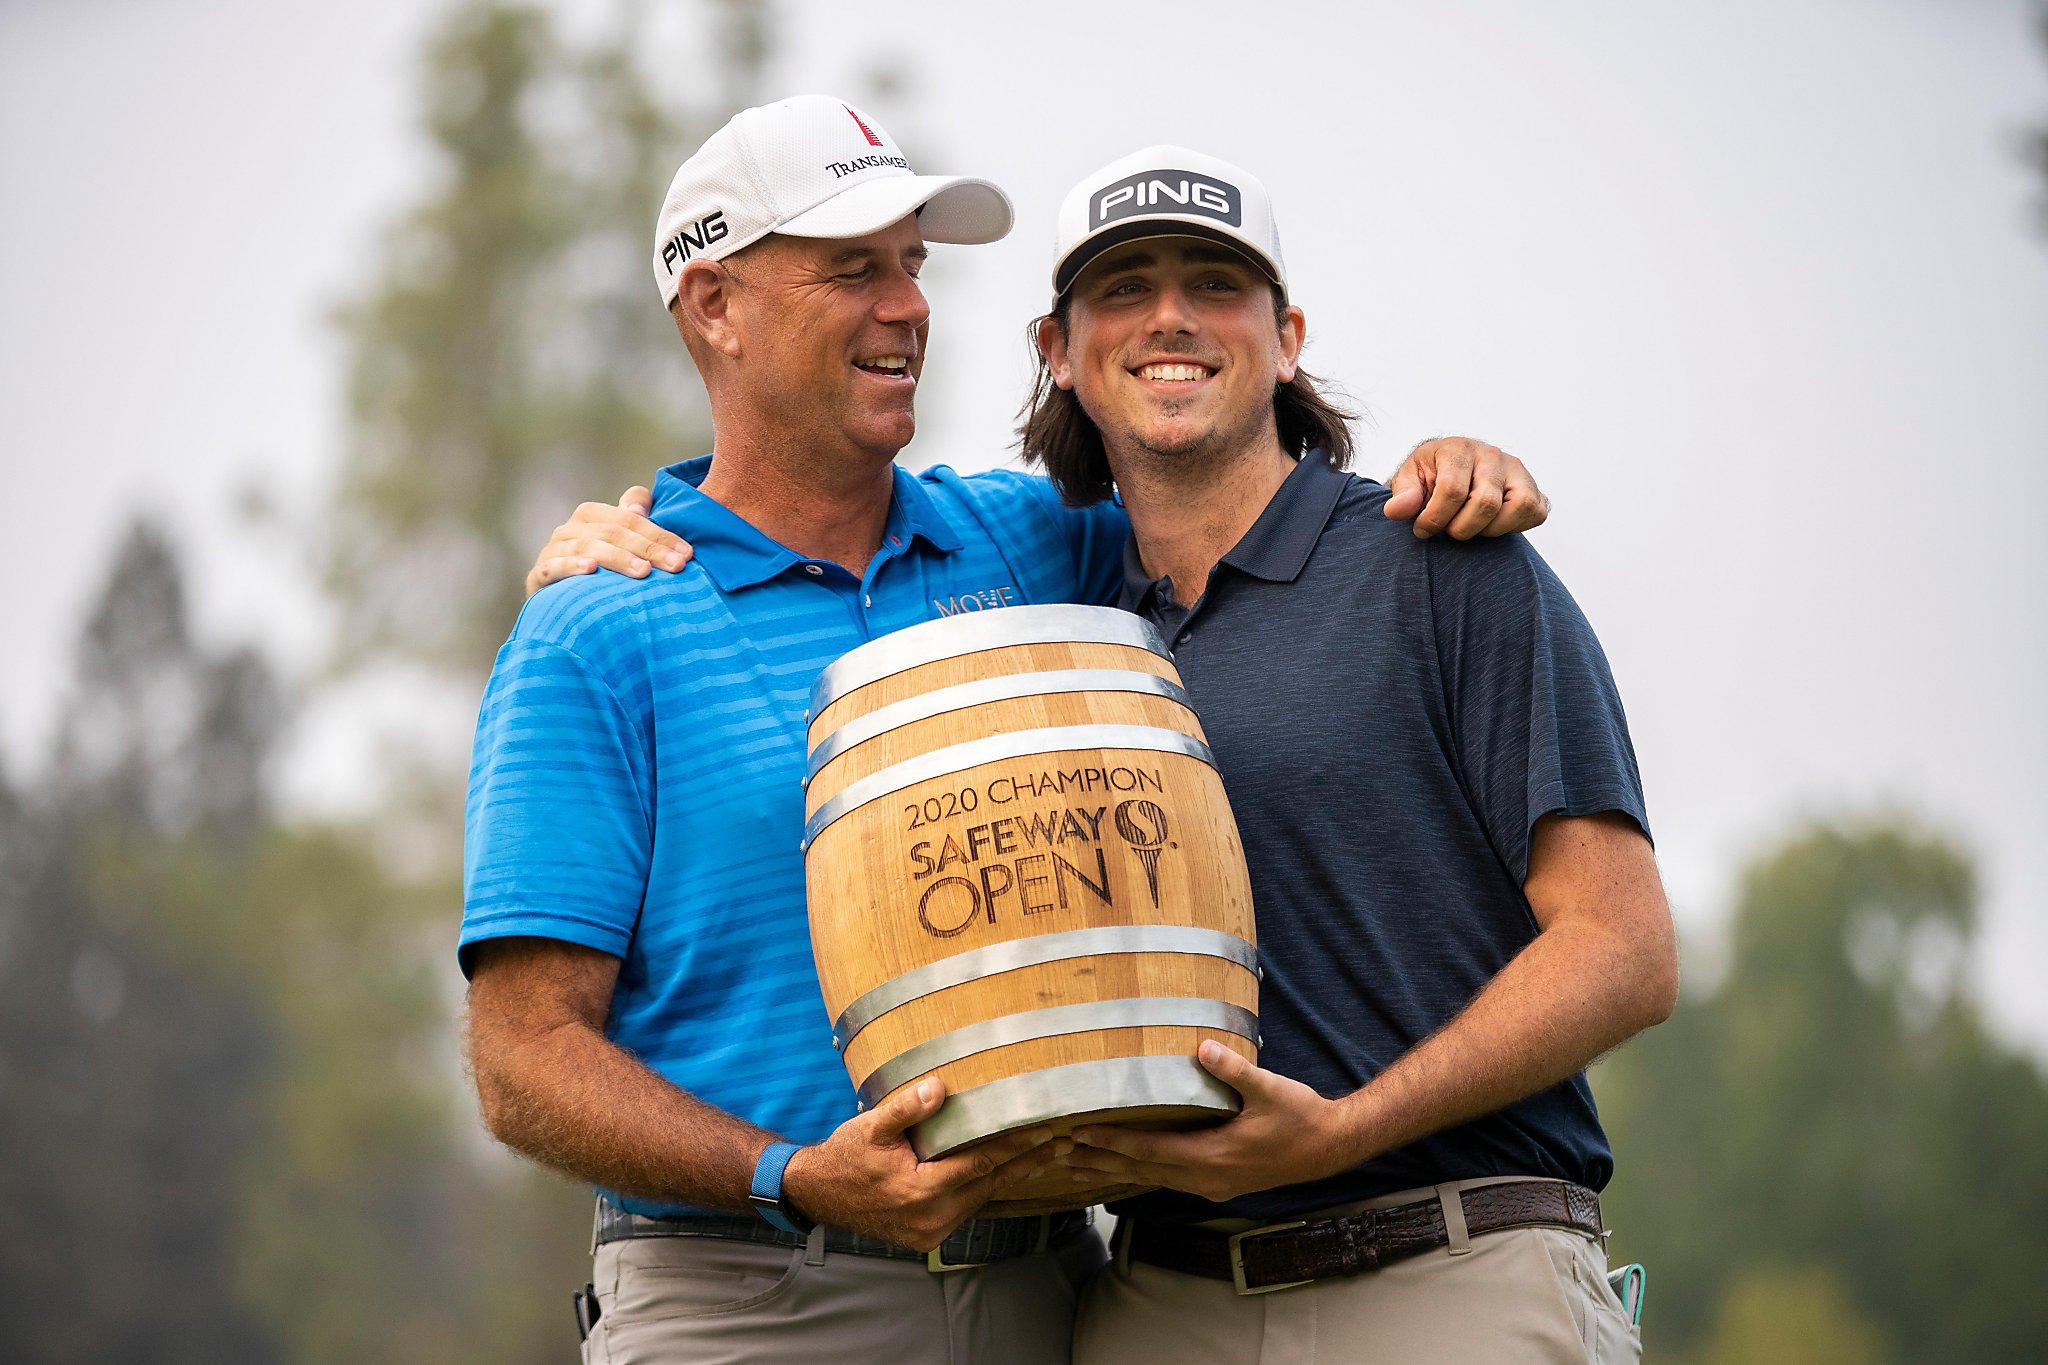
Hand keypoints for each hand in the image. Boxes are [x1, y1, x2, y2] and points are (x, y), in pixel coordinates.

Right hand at [525, 487, 694, 597]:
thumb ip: (633, 520)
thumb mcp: (619, 544)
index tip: (687, 554)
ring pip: (587, 547)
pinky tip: (590, 569)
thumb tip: (643, 503)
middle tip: (676, 565)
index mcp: (591, 515)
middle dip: (648, 548)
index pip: (629, 518)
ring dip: (617, 557)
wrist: (560, 605)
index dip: (660, 533)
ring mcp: (553, 551)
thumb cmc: (599, 571)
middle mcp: (570, 529)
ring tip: (643, 570)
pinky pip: (554, 567)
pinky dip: (571, 566)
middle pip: (613, 532)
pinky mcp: (539, 575)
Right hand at [780, 1079, 1059, 1250]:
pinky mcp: (927, 1236)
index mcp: (919, 1191)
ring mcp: (929, 1232)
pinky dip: (986, 1189)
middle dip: (1025, 1163)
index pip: (979, 1164)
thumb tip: (939, 1088)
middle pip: (989, 1185)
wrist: (819, 1194)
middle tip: (1063, 1144)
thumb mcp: (871, 1126)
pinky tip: (1004, 1173)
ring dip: (1010, 1177)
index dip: (1013, 1146)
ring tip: (1043, 1156)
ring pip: (980, 1199)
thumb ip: (906, 1108)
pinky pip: (965, 1208)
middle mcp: (930, 1218)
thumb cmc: (846, 1156)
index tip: (1043, 1132)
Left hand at [1057, 1042, 1352, 1204]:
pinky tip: (1128, 1165)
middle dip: (1100, 1161)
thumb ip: (1233, 1070)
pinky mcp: (1218, 1183)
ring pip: (1154, 1179)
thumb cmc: (1300, 1116)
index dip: (1112, 1142)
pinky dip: (1143, 1171)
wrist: (1329, 1147)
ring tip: (1079, 1163)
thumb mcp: (1269, 1089)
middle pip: (1143, 1170)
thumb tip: (1202, 1047)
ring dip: (1116, 1170)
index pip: (1150, 1151)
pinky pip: (1170, 1179)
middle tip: (1059, 1153)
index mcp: (1213, 1157)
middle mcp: (1207, 1178)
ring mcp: (1212, 1185)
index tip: (1079, 1133)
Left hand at [1383, 437, 1548, 539]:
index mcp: (1457, 448)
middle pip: (1485, 503)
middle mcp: (1491, 454)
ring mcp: (1516, 471)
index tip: (1421, 529)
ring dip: (1488, 528)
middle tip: (1447, 529)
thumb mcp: (1408, 481)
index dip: (1434, 519)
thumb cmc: (1430, 478)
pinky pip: (1533, 512)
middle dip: (1460, 528)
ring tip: (1469, 525)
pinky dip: (1512, 527)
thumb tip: (1395, 511)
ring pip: (1516, 507)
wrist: (1452, 474)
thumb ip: (1403, 495)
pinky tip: (1489, 524)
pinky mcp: (1534, 489)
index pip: (1452, 489)